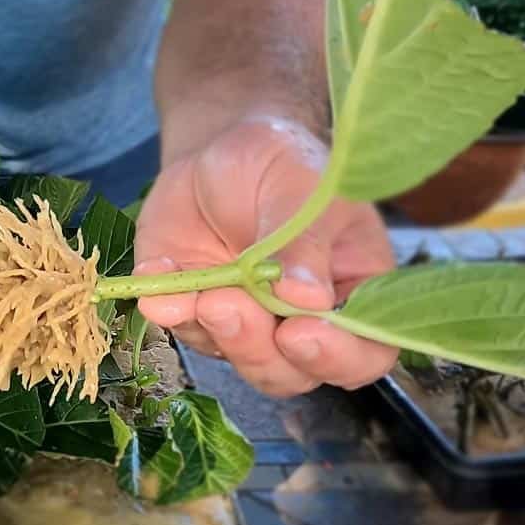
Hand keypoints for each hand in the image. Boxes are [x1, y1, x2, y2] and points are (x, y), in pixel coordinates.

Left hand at [134, 118, 397, 396]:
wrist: (219, 152)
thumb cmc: (283, 164)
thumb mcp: (303, 189)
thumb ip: (304, 244)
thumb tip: (306, 300)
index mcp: (353, 294)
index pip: (366, 351)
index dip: (337, 356)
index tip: (300, 332)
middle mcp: (302, 323)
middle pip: (293, 372)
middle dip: (260, 349)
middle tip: (232, 305)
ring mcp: (247, 326)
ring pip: (236, 360)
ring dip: (217, 333)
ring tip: (203, 291)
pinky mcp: (193, 313)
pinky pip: (181, 325)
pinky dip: (168, 306)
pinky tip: (158, 275)